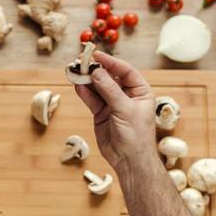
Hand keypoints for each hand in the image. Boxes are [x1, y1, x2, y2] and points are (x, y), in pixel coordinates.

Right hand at [74, 52, 155, 169]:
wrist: (129, 160)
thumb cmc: (136, 136)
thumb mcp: (125, 110)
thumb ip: (110, 90)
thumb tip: (97, 72)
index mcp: (140, 92)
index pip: (125, 71)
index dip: (111, 62)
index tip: (97, 55)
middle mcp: (127, 96)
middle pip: (110, 77)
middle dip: (96, 70)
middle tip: (82, 62)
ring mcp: (113, 104)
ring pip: (98, 88)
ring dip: (87, 80)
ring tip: (75, 72)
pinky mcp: (102, 114)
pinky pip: (92, 100)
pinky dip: (84, 93)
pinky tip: (77, 85)